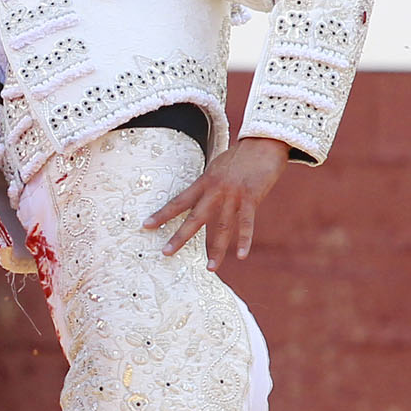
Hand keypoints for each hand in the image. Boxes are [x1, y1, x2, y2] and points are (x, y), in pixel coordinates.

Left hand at [144, 136, 290, 267]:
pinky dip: (244, 240)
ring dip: (216, 249)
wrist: (265, 142)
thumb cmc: (241, 156)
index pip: (179, 201)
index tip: (146, 226)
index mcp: (204, 181)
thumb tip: (199, 195)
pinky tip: (241, 256)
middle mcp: (215, 189)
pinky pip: (246, 223)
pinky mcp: (251, 197)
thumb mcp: (217, 167)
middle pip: (194, 217)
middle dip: (180, 236)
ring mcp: (233, 194)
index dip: (162, 214)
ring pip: (221, 226)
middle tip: (166, 253)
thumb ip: (208, 184)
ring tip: (210, 268)